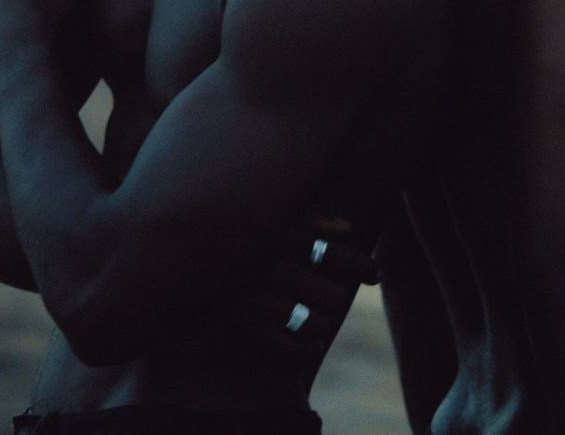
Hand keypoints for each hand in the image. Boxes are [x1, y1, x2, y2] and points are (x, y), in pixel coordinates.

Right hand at [238, 214, 381, 379]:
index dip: (363, 266)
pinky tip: (310, 341)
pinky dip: (307, 346)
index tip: (376, 274)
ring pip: (316, 323)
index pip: (339, 256)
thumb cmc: (246, 240)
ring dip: (324, 323)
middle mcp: (273, 268)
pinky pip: (293, 347)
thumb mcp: (275, 220)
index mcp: (284, 237)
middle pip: (333, 295)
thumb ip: (312, 218)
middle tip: (334, 295)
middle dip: (337, 297)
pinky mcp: (247, 327)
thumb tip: (349, 227)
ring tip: (321, 317)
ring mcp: (259, 300)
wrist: (188, 266)